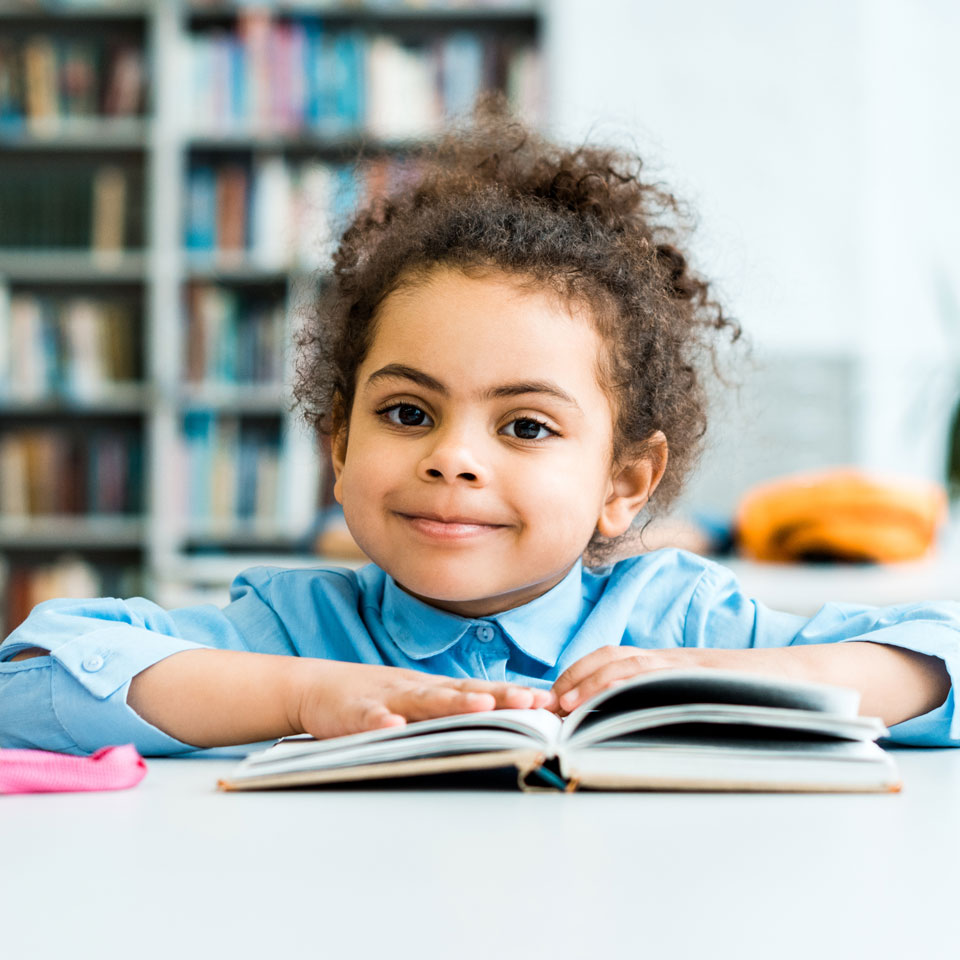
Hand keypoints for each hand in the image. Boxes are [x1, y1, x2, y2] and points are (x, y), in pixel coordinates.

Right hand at [295, 660, 555, 739]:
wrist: (314, 686)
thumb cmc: (372, 699)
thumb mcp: (414, 702)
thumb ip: (447, 712)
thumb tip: (494, 723)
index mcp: (433, 690)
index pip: (479, 691)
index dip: (512, 695)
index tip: (549, 701)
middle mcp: (416, 689)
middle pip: (461, 692)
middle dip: (497, 697)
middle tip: (531, 702)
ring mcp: (386, 698)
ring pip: (423, 700)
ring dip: (452, 704)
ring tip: (481, 708)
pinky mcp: (354, 712)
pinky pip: (368, 718)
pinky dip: (380, 722)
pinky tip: (391, 728)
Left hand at [551, 645, 785, 715]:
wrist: (803, 681)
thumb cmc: (752, 695)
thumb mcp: (699, 695)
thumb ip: (665, 701)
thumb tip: (625, 727)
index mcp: (667, 664)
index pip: (612, 657)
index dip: (579, 672)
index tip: (555, 695)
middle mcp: (672, 660)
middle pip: (611, 656)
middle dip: (574, 676)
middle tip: (550, 702)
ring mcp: (687, 667)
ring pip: (629, 664)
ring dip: (592, 682)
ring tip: (568, 705)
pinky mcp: (704, 677)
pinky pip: (661, 677)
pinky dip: (632, 686)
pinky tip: (612, 700)